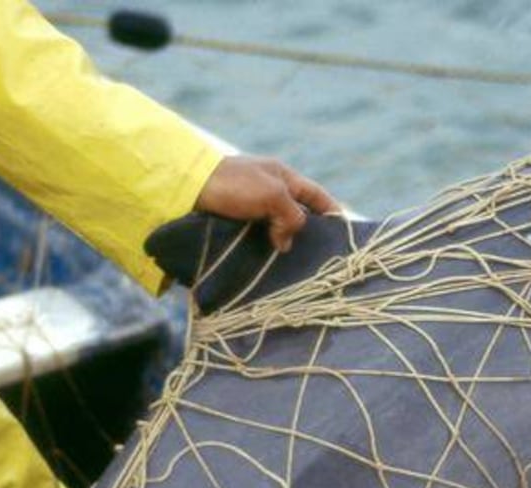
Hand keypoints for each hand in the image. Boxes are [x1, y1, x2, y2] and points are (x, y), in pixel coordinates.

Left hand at [194, 156, 340, 252]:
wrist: (187, 186)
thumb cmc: (233, 184)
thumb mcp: (272, 195)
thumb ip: (291, 216)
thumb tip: (287, 243)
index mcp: (283, 176)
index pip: (316, 195)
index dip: (332, 212)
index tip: (343, 232)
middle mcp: (268, 190)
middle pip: (296, 214)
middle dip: (306, 234)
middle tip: (315, 258)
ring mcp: (249, 206)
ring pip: (275, 229)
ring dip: (281, 245)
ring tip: (289, 268)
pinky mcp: (232, 221)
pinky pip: (255, 237)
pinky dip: (262, 249)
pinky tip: (264, 264)